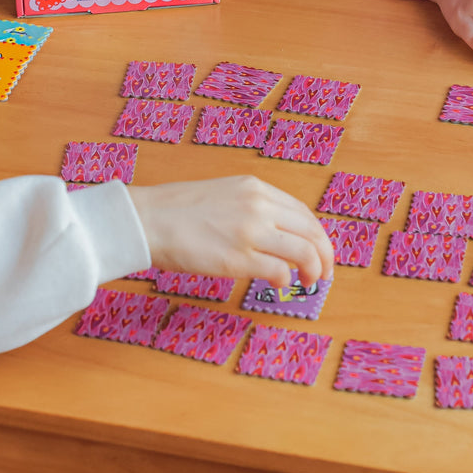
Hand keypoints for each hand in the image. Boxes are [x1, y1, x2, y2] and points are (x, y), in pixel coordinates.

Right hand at [130, 175, 334, 286]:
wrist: (147, 219)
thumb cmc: (177, 211)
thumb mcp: (224, 194)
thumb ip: (251, 208)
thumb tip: (274, 234)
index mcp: (256, 188)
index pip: (302, 213)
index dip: (316, 235)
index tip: (319, 250)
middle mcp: (259, 205)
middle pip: (311, 232)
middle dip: (325, 255)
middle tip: (325, 273)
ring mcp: (250, 231)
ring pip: (304, 252)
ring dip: (314, 270)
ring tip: (310, 282)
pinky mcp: (238, 258)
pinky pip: (280, 271)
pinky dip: (286, 280)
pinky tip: (279, 285)